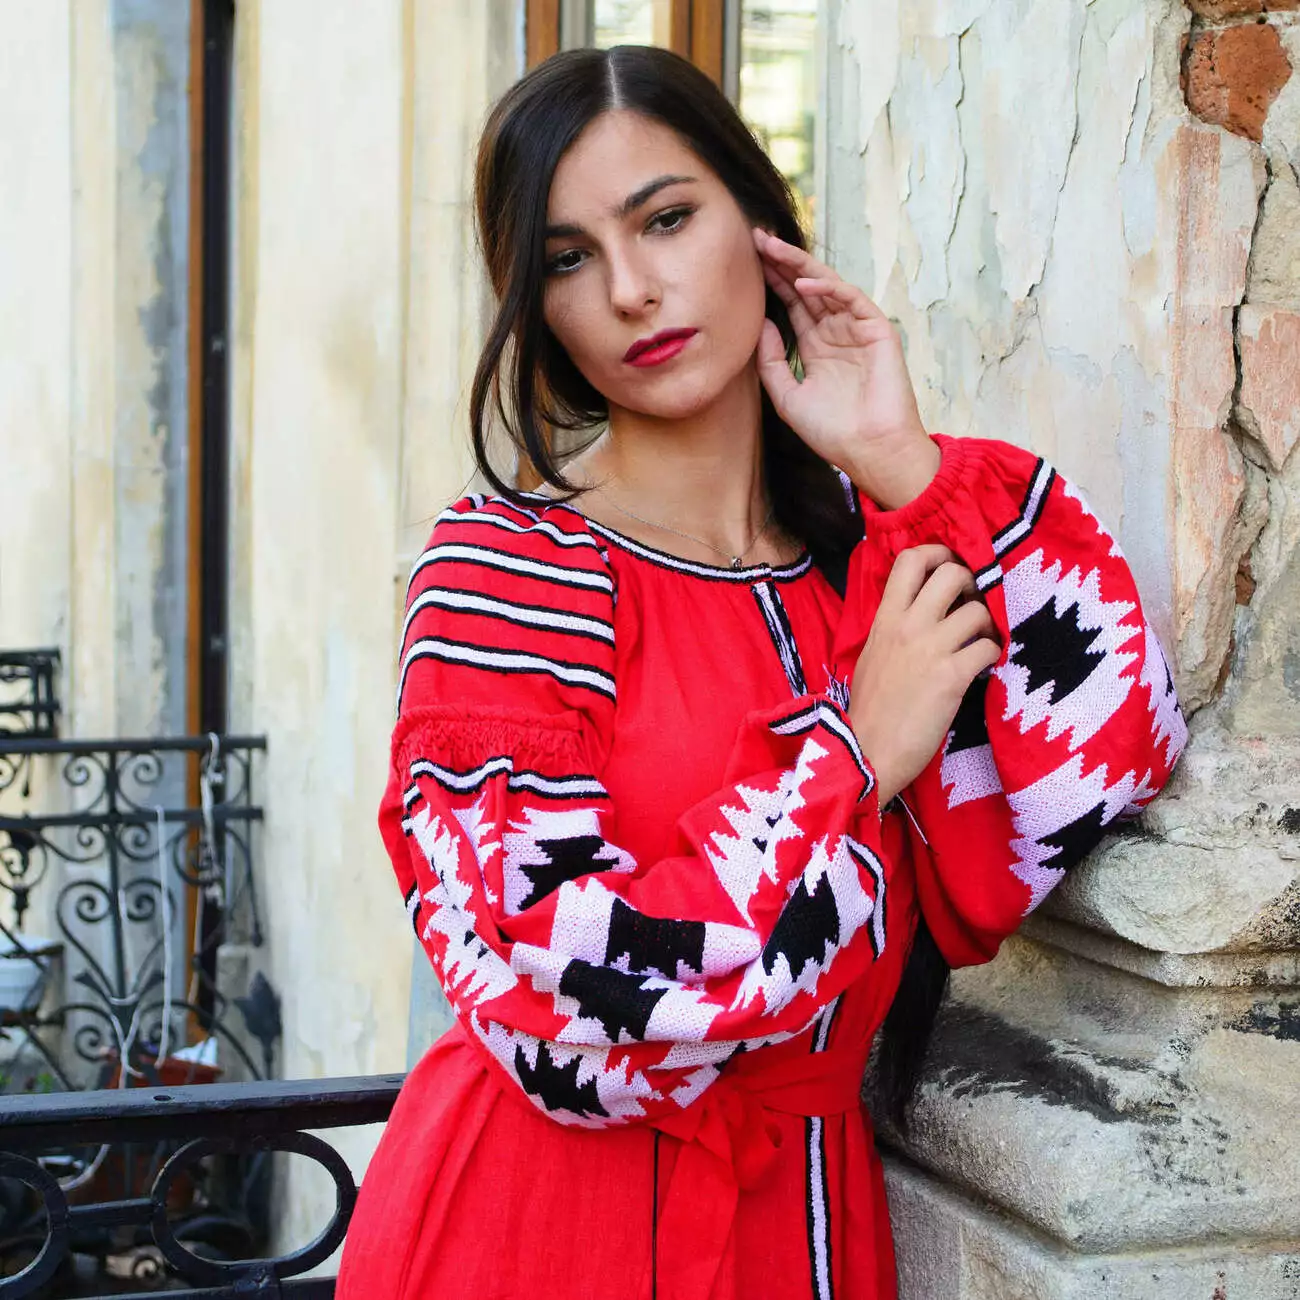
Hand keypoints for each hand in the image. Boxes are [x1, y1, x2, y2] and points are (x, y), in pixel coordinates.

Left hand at [752, 228, 939, 510]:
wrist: (868, 451)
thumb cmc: (831, 432)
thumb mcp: (787, 396)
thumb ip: (771, 361)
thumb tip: (760, 324)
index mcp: (816, 348)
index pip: (791, 305)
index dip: (771, 282)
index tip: (745, 261)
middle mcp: (836, 333)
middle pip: (805, 288)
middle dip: (781, 263)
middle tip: (754, 238)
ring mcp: (857, 329)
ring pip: (826, 286)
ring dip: (799, 265)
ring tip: (772, 247)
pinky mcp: (877, 330)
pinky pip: (852, 300)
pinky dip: (828, 288)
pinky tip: (803, 282)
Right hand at [848, 545, 1001, 805]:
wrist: (867, 752)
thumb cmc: (869, 709)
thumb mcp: (871, 656)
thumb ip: (894, 629)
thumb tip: (922, 612)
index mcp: (884, 619)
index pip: (910, 560)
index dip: (938, 554)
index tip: (950, 568)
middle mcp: (907, 625)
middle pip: (951, 573)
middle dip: (972, 584)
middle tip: (972, 606)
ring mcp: (930, 649)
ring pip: (977, 610)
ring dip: (987, 625)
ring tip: (980, 642)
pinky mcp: (951, 676)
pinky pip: (988, 647)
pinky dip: (993, 655)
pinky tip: (984, 668)